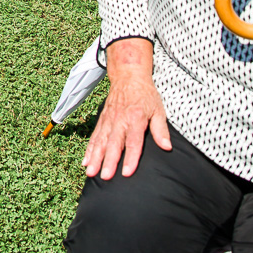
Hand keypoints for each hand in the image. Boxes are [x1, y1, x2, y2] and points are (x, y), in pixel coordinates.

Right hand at [83, 46, 170, 179]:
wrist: (128, 76)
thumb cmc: (145, 95)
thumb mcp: (158, 110)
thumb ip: (161, 130)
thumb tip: (167, 147)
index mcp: (136, 119)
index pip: (133, 142)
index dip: (130, 158)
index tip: (126, 173)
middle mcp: (120, 120)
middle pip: (114, 144)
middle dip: (108, 161)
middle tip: (104, 177)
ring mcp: (109, 120)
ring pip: (101, 141)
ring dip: (95, 158)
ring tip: (90, 172)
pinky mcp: (102, 120)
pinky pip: (94, 136)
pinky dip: (89, 149)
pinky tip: (85, 161)